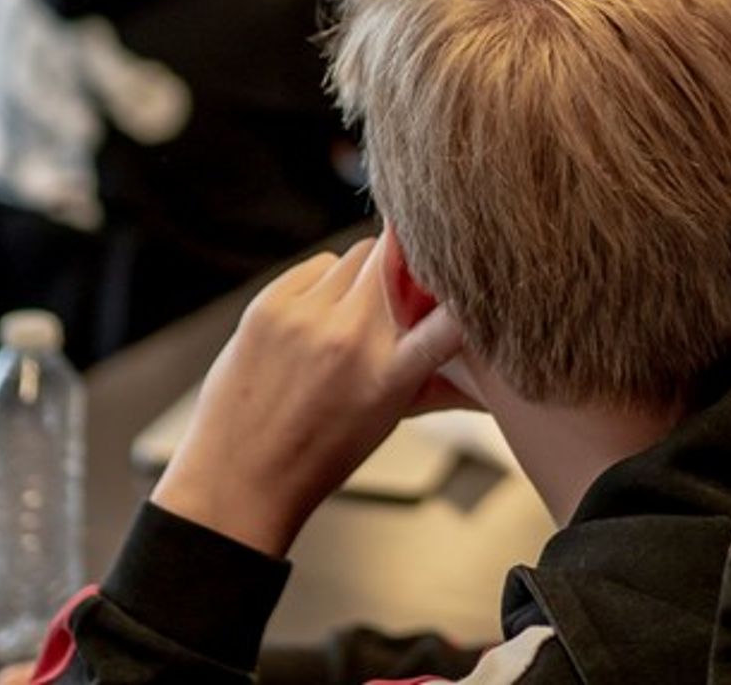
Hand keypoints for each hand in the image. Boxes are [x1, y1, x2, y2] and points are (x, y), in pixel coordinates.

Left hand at [151, 234, 463, 557]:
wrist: (239, 476)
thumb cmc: (318, 454)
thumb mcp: (390, 420)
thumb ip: (440, 386)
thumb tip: (492, 380)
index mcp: (389, 374)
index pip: (450, 315)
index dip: (464, 286)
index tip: (471, 276)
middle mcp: (349, 336)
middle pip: (397, 257)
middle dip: (406, 266)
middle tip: (404, 288)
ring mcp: (305, 315)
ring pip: (357, 253)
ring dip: (366, 272)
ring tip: (356, 309)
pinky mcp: (270, 303)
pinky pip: (318, 264)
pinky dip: (327, 279)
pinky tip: (320, 314)